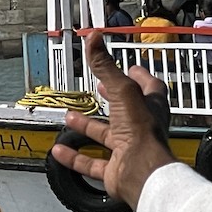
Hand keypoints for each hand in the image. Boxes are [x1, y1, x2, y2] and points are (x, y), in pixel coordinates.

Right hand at [49, 31, 175, 209]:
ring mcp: (128, 149)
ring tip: (70, 117)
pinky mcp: (115, 170)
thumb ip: (106, 66)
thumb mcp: (122, 90)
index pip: (150, 86)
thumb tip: (94, 38)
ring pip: (106, 136)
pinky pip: (92, 163)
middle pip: (125, 110)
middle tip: (98, 88)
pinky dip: (75, 157)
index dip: (140, 76)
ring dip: (88, 127)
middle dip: (109, 98)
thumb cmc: (142, 133)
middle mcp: (141, 127)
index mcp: (150, 106)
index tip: (130, 67)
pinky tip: (61, 151)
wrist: (144, 173)